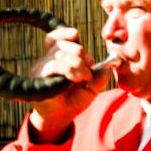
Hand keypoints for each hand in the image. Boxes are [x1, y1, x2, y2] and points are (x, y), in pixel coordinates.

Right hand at [28, 26, 114, 141]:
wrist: (60, 117)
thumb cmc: (73, 101)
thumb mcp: (92, 87)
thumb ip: (101, 75)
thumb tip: (113, 63)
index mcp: (57, 57)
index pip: (56, 37)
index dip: (65, 33)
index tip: (75, 35)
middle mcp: (47, 60)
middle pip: (62, 44)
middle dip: (80, 53)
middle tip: (89, 67)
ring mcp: (41, 68)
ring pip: (59, 54)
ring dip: (77, 63)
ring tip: (84, 77)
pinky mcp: (38, 77)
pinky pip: (53, 66)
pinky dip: (68, 69)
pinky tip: (75, 78)